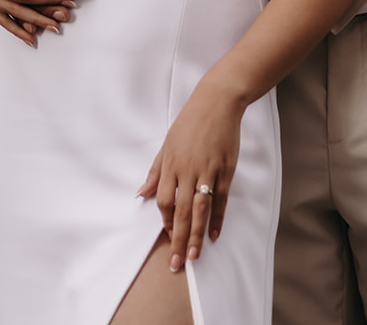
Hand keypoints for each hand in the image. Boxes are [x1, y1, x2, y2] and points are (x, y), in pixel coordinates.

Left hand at [137, 79, 241, 271]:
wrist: (217, 101)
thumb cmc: (190, 122)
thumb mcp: (167, 143)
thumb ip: (156, 171)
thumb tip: (141, 194)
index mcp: (171, 163)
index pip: (164, 200)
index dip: (164, 221)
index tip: (167, 237)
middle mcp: (188, 169)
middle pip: (181, 210)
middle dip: (177, 239)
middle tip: (176, 264)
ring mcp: (208, 169)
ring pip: (200, 209)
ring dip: (196, 234)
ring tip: (193, 257)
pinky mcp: (225, 169)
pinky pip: (220, 199)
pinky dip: (218, 218)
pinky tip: (214, 234)